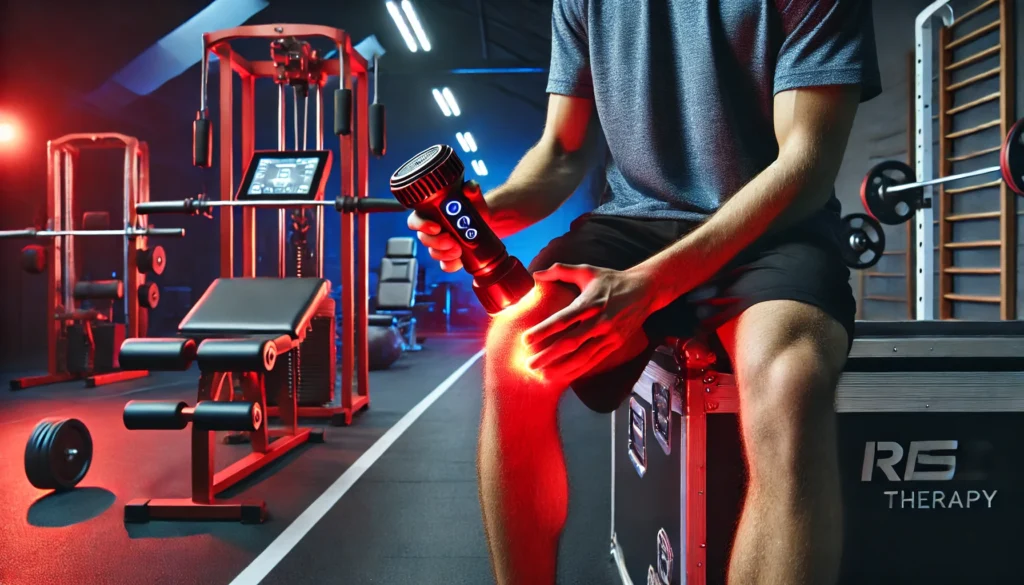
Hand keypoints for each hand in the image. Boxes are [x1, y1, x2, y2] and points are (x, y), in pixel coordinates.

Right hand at [406, 182, 485, 272]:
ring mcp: (438, 245)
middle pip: (423, 239)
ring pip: (433, 253)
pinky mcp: (448, 256)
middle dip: (436, 242)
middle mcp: (430, 230)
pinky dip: (451, 264)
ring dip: (445, 254)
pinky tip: (460, 261)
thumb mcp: (472, 196)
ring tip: (459, 249)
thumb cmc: (472, 205)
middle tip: (452, 240)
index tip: (436, 227)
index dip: (421, 225)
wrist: (485, 220)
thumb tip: (470, 188)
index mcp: (429, 214)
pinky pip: (444, 265)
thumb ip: (471, 190)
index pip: (415, 221)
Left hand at [522, 264, 656, 381]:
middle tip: (529, 364)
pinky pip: (594, 360)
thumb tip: (536, 274)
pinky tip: (564, 376)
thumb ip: (560, 271)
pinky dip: (578, 369)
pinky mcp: (616, 344)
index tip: (526, 340)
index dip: (544, 330)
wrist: (645, 290)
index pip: (563, 319)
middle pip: (570, 342)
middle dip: (548, 355)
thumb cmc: (612, 279)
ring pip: (582, 356)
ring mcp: (609, 335)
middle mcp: (599, 321)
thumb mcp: (587, 270)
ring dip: (561, 368)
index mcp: (590, 302)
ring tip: (542, 375)